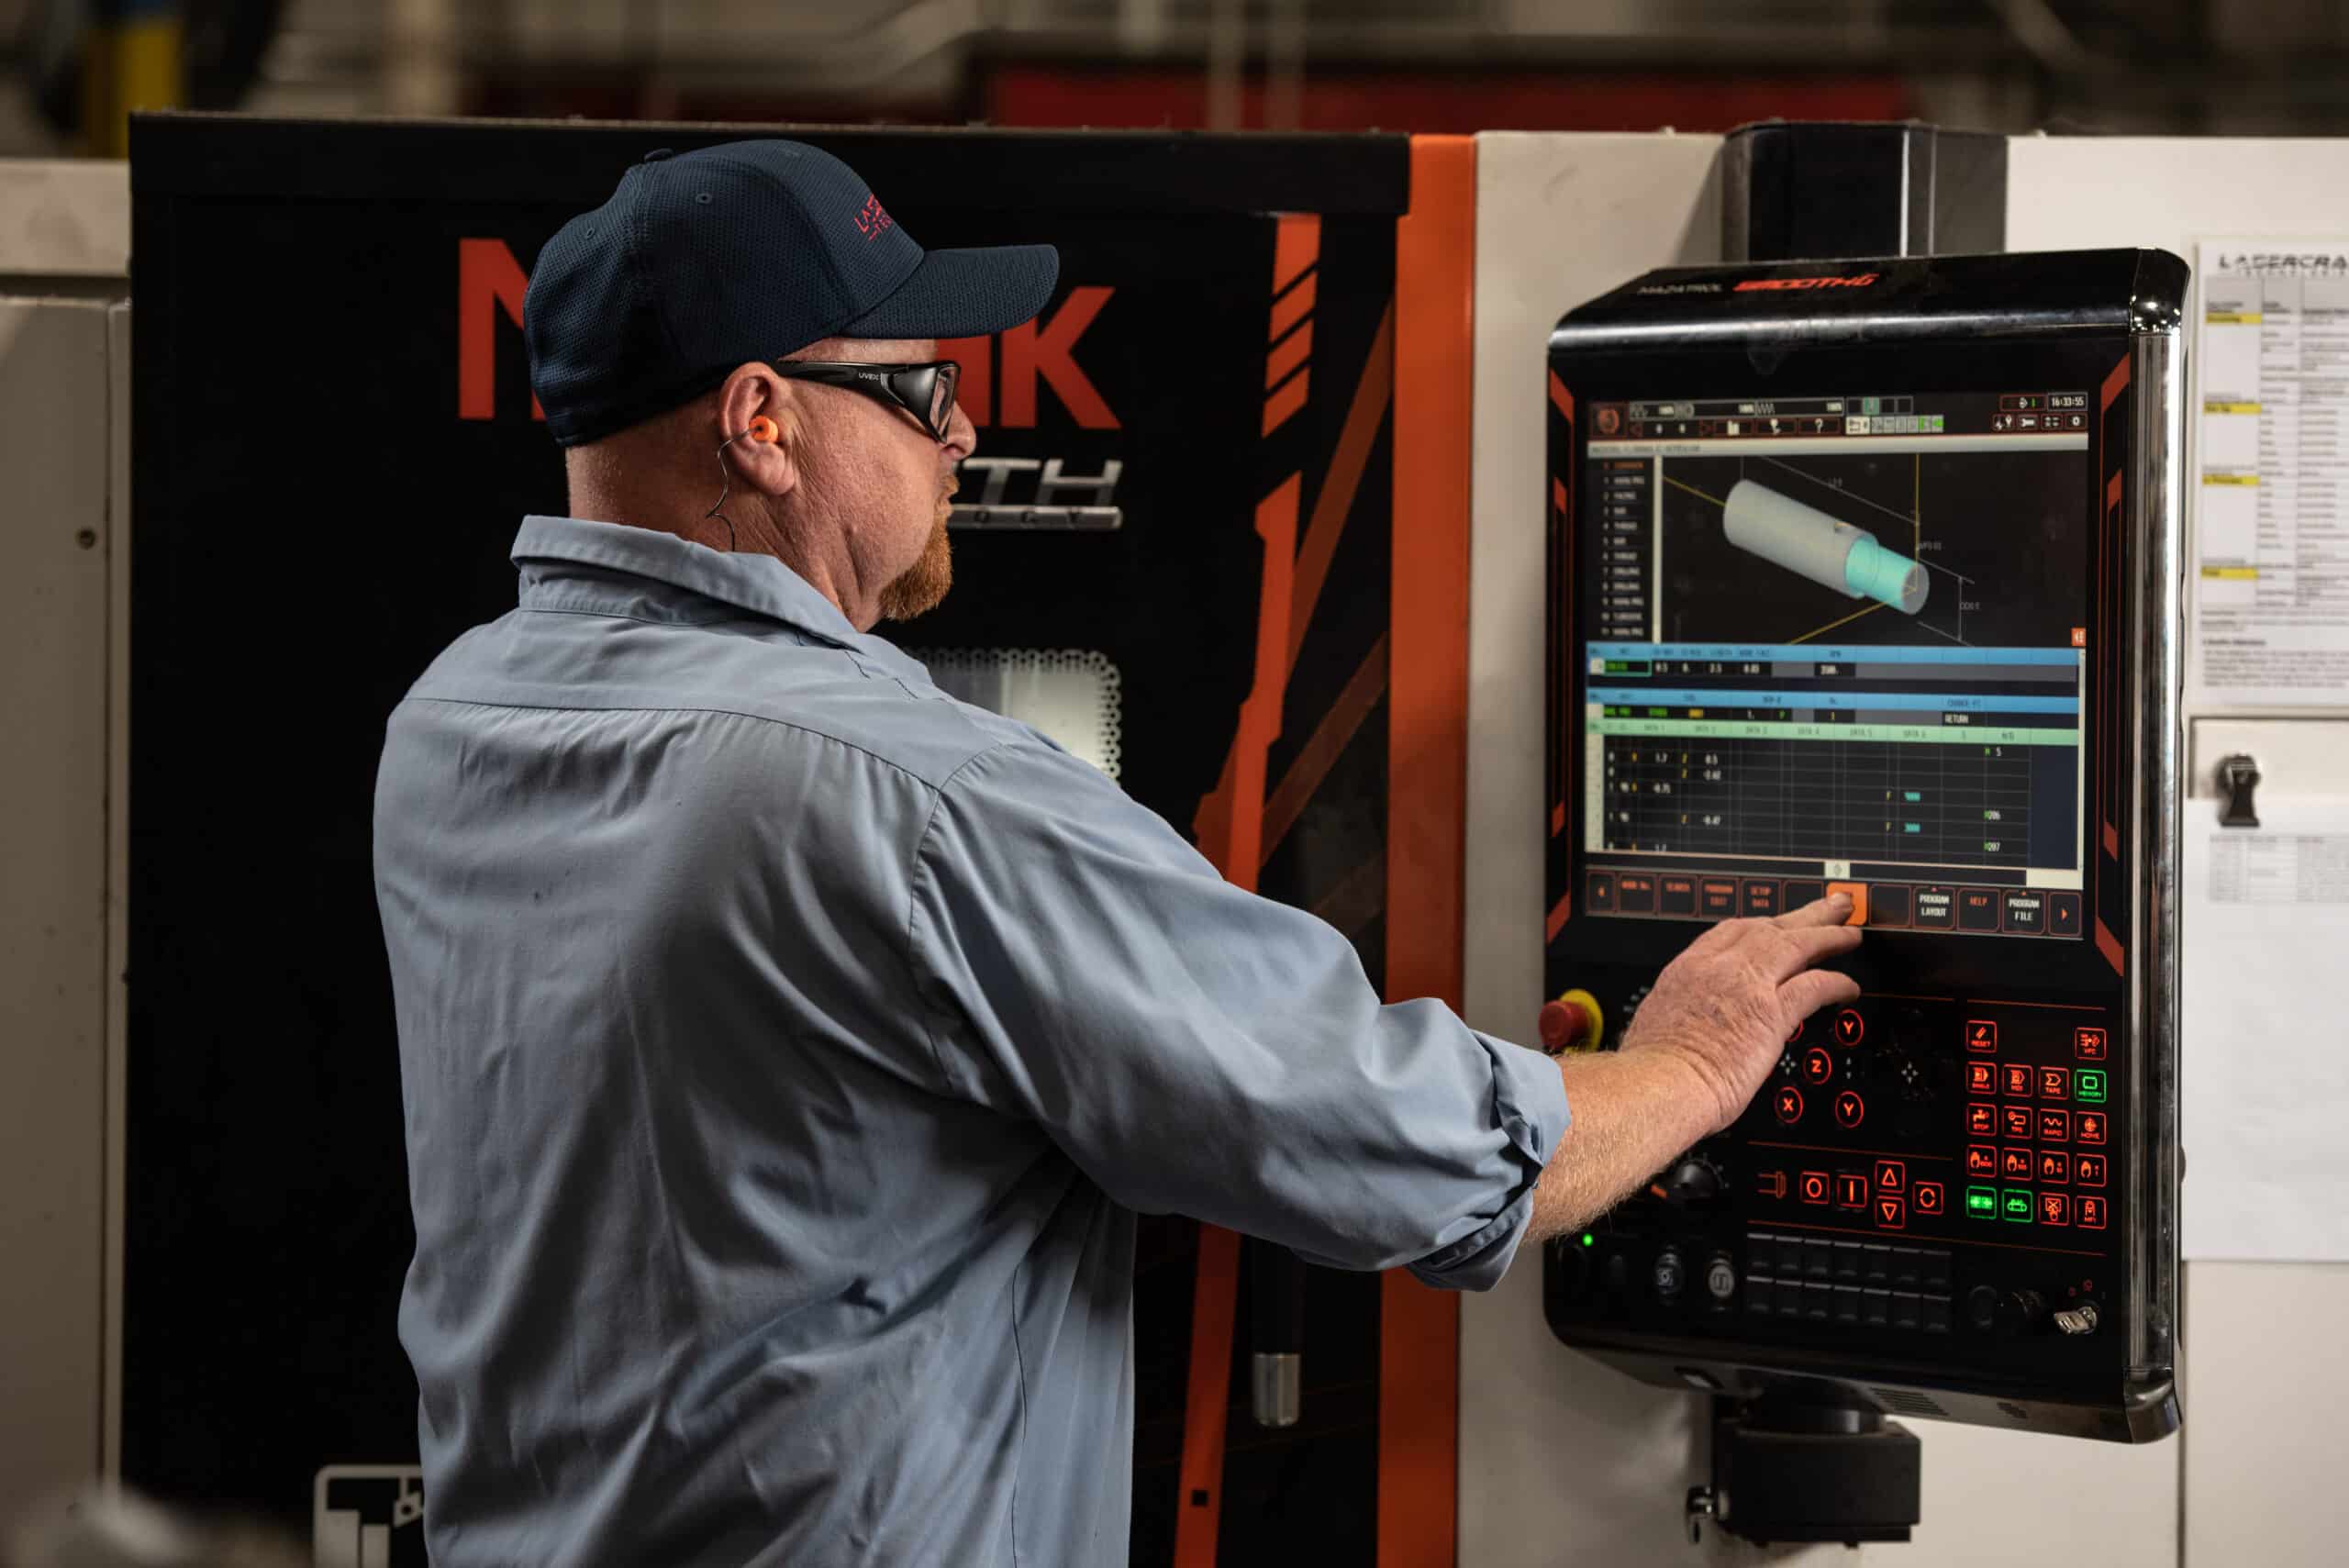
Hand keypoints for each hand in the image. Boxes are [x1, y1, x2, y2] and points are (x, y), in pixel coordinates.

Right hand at [1617, 894, 1862, 1130]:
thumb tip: (1687, 1024)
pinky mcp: (1772, 1013)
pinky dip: (1836, 983)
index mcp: (1686, 970)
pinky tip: (1849, 988)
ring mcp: (1747, 986)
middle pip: (1769, 927)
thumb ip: (1681, 1013)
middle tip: (1829, 906)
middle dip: (1803, 915)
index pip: (1730, 931)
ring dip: (1828, 936)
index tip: (1775, 923)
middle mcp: (1718, 968)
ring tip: (1849, 934)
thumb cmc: (1651, 1069)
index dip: (1760, 924)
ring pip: (1797, 945)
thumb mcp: (1656, 1023)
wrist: (1657, 1084)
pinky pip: (1815, 985)